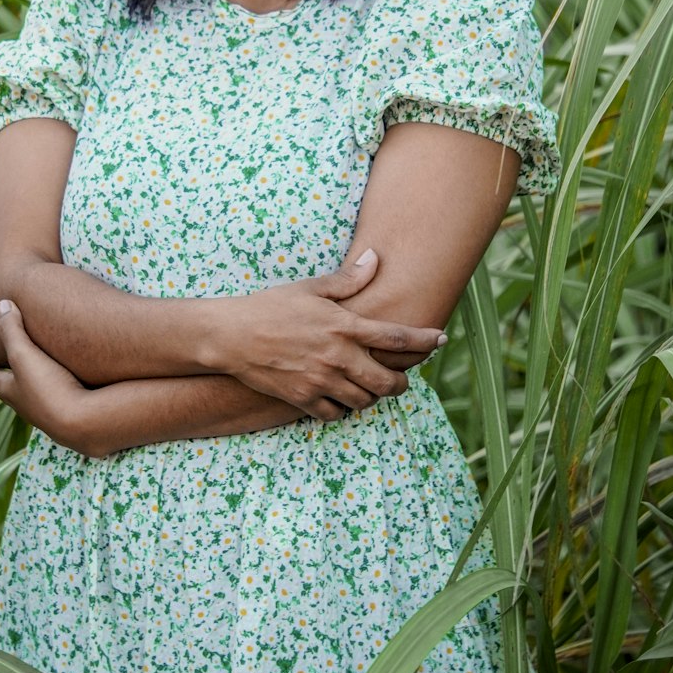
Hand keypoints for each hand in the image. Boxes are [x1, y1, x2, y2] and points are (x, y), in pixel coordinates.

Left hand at [0, 300, 100, 456]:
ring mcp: (46, 405)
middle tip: (6, 333)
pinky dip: (52, 368)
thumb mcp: (24, 356)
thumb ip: (11, 330)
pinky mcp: (68, 404)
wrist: (85, 422)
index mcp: (7, 390)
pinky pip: (53, 383)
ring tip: (36, 340)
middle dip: (2, 354)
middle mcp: (23, 401)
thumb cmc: (49, 389)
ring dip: (29, 361)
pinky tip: (66, 358)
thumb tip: (2, 304)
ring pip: (30, 381)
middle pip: (4, 377)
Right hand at [216, 248, 446, 413]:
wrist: (230, 335)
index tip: (442, 339)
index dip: (426, 340)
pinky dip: (343, 408)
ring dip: (373, 395)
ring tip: (370, 386)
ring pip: (365, 400)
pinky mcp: (303, 398)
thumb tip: (376, 258)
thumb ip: (348, 279)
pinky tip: (340, 397)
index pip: (398, 337)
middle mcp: (338, 357)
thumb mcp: (311, 287)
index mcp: (344, 326)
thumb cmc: (271, 306)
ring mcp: (321, 381)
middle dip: (401, 382)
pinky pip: (335, 414)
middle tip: (399, 378)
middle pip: (388, 381)